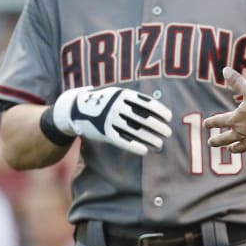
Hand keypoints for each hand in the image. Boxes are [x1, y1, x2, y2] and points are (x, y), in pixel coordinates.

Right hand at [52, 86, 171, 155]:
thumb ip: (133, 100)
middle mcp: (117, 106)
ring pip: (134, 131)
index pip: (146, 103)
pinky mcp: (104, 132)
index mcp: (123, 95)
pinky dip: (134, 146)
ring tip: (160, 144)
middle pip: (143, 118)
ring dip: (149, 138)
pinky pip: (122, 141)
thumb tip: (156, 109)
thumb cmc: (104, 101)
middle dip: (158, 126)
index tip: (169, 118)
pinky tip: (145, 151)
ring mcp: (110, 119)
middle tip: (168, 132)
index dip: (160, 111)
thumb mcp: (117, 94)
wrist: (76, 108)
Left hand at [204, 67, 245, 165]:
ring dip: (233, 149)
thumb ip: (237, 81)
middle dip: (217, 141)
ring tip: (230, 150)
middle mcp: (240, 133)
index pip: (219, 121)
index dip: (211, 122)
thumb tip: (225, 70)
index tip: (205, 124)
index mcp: (235, 119)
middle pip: (224, 139)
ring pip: (238, 148)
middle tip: (211, 143)